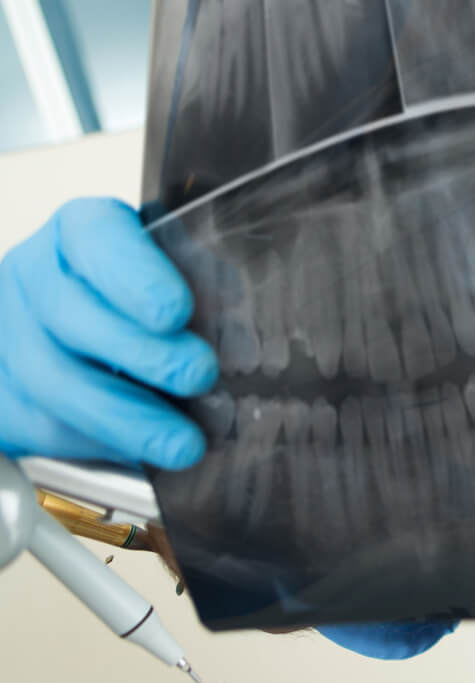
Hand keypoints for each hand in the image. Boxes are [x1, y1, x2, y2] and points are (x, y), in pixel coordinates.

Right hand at [0, 199, 216, 467]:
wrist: (72, 322)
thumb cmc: (139, 289)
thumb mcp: (172, 262)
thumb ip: (201, 277)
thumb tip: (241, 322)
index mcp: (79, 230)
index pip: (97, 238)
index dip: (136, 277)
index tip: (178, 312)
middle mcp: (34, 276)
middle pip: (69, 314)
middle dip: (142, 353)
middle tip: (199, 375)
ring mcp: (8, 335)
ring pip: (52, 380)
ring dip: (125, 417)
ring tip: (183, 440)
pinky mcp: (2, 395)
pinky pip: (39, 425)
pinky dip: (96, 444)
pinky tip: (142, 452)